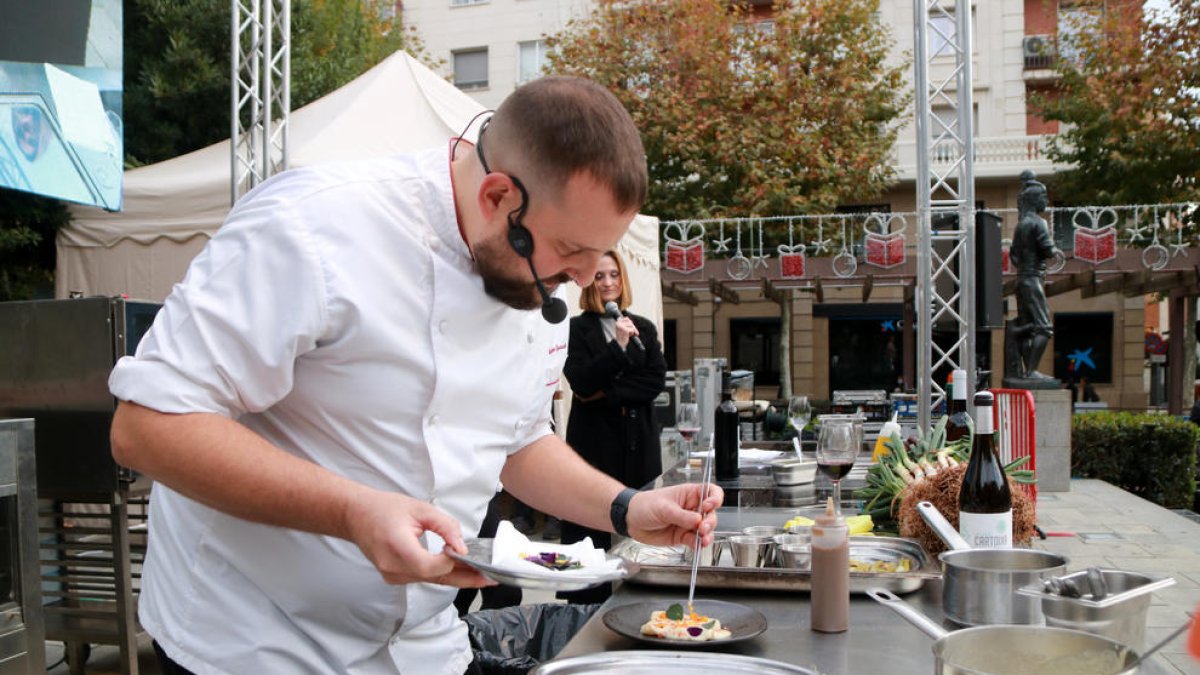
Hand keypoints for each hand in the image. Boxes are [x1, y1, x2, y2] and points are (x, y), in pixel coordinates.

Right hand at [345, 490, 494, 588]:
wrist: (357, 516)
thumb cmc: (386, 508)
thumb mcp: (420, 509)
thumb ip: (445, 526)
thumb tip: (462, 547)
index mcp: (397, 548)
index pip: (431, 566)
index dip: (452, 561)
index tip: (469, 554)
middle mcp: (393, 567)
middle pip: (435, 578)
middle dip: (465, 578)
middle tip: (490, 578)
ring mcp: (392, 576)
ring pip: (431, 580)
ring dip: (456, 577)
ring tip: (481, 574)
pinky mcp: (394, 577)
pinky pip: (423, 578)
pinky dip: (441, 573)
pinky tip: (460, 570)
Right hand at [614, 316, 638, 348]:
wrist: (619, 344)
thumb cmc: (622, 337)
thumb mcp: (623, 328)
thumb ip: (626, 323)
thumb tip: (628, 319)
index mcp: (618, 322)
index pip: (627, 318)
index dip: (630, 323)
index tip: (631, 327)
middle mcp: (618, 323)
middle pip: (630, 322)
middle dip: (632, 327)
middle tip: (632, 332)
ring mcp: (621, 326)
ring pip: (632, 326)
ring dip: (632, 331)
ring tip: (627, 335)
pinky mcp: (625, 330)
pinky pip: (632, 330)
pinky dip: (632, 333)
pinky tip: (627, 336)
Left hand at [625, 483, 723, 548]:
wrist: (631, 520)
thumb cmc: (645, 505)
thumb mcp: (664, 508)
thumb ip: (681, 516)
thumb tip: (698, 520)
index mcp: (689, 494)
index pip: (710, 492)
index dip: (714, 498)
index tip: (709, 506)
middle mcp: (692, 508)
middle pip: (711, 514)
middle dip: (710, 521)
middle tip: (702, 527)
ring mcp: (689, 523)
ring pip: (706, 530)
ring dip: (707, 535)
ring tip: (703, 539)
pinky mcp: (683, 536)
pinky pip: (696, 541)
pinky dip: (698, 544)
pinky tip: (697, 545)